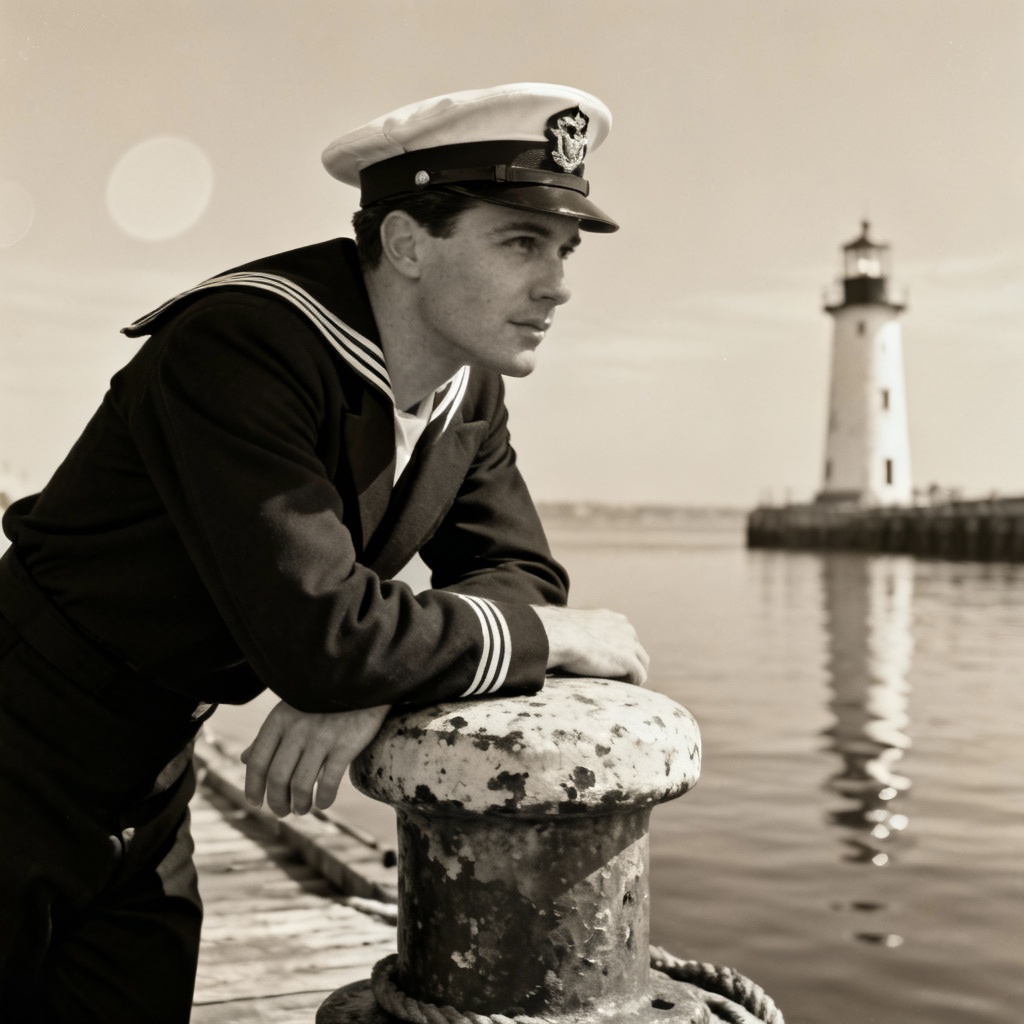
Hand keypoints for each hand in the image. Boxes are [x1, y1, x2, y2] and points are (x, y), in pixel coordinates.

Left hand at [240, 700, 390, 816]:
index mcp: (279, 720)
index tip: (255, 803)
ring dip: (299, 804)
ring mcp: (322, 737)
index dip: (253, 787)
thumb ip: (269, 735)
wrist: (361, 680)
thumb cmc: (321, 699)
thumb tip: (245, 759)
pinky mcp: (345, 744)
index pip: (258, 762)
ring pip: (301, 784)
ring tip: (302, 808)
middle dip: (277, 801)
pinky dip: (323, 799)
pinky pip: (328, 782)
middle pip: (277, 778)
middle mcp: (297, 729)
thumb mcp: (290, 710)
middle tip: (282, 811)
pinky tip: (323, 801)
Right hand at [531, 605, 649, 685]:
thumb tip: (568, 641)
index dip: (620, 653)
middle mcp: (626, 628)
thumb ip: (583, 633)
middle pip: (637, 650)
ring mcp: (630, 643)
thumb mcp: (576, 626)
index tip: (610, 665)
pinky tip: (619, 689)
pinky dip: (632, 683)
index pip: (627, 638)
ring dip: (633, 675)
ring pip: (642, 663)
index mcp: (614, 619)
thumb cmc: (559, 632)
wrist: (560, 635)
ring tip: (620, 687)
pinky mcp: (629, 660)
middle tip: (618, 679)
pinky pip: (639, 676)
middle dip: (630, 664)